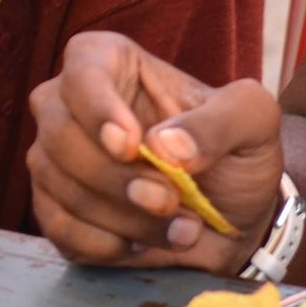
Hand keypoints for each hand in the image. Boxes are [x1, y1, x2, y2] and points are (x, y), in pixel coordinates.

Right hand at [26, 30, 284, 273]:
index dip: (98, 109)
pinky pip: (57, 227)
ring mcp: (54, 157)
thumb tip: (166, 145)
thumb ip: (218, 122)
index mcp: (108, 61)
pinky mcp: (52, 208)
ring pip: (59, 185)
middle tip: (171, 201)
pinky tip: (142, 244)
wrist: (233, 220)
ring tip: (180, 228)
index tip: (131, 146)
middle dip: (117, 178)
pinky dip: (104, 244)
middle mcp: (68, 104)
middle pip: (60, 134)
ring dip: (123, 218)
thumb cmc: (236, 154)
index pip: (81, 70)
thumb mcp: (252, 121)